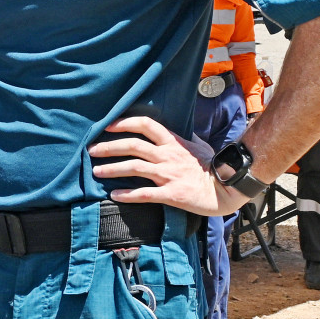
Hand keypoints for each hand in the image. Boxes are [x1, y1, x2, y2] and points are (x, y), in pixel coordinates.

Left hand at [88, 116, 238, 216]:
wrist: (228, 189)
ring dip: (112, 169)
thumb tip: (169, 132)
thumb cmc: (212, 167)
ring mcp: (169, 174)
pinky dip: (127, 194)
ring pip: (135, 168)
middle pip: (133, 146)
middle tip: (91, 151)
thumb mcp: (197, 146)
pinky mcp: (171, 194)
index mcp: (173, 143)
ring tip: (97, 172)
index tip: (107, 126)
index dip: (124, 123)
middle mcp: (168, 156)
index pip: (146, 125)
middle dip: (109, 147)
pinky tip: (114, 195)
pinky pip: (145, 194)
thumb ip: (180, 139)